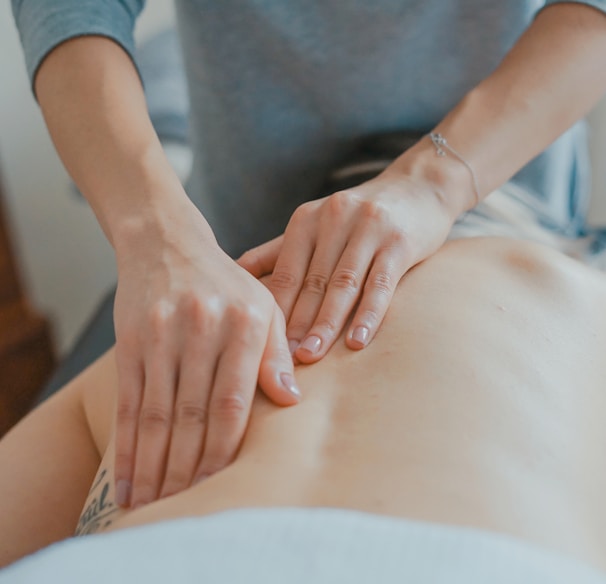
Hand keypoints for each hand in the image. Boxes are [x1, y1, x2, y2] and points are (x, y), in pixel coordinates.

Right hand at [112, 199, 299, 508]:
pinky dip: (126, 445)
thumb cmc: (226, 283)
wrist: (167, 243)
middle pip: (193, 414)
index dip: (225, 449)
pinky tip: (126, 477)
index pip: (233, 402)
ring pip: (157, 414)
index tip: (221, 486)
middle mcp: (202, 328)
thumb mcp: (264, 306)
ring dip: (154, 465)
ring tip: (151, 504)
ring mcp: (162, 334)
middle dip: (187, 468)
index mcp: (245, 323)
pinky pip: (128, 401)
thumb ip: (276, 353)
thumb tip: (291, 402)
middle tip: (182, 508)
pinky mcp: (131, 339)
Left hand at [238, 163, 458, 363]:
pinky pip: (381, 283)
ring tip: (312, 356)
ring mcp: (368, 228)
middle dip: (296, 324)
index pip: (285, 272)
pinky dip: (368, 314)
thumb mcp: (316, 224)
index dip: (274, 310)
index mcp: (307, 219)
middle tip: (283, 360)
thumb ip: (278, 250)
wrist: (418, 187)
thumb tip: (234, 273)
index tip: (262, 345)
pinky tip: (357, 341)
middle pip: (311, 282)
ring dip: (326, 323)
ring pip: (343, 284)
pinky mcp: (399, 241)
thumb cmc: (359, 217)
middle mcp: (334, 219)